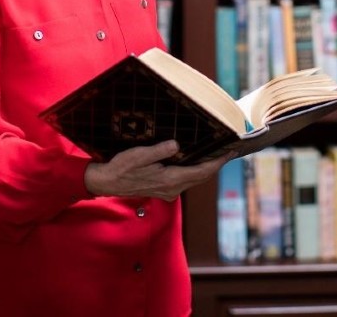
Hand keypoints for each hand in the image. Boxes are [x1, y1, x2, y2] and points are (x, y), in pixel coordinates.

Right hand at [84, 141, 233, 201]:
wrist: (107, 182)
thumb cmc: (121, 167)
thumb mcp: (138, 155)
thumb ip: (158, 151)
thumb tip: (176, 145)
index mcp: (169, 180)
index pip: (201, 171)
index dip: (218, 162)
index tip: (230, 152)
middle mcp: (172, 188)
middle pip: (201, 177)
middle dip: (216, 164)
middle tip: (229, 150)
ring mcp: (168, 191)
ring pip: (194, 179)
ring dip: (206, 168)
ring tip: (216, 154)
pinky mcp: (163, 189)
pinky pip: (185, 180)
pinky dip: (195, 171)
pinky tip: (196, 161)